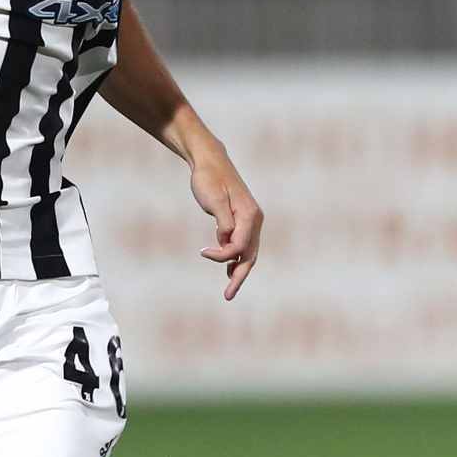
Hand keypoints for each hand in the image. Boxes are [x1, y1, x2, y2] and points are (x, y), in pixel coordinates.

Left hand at [191, 147, 262, 300]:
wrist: (209, 161)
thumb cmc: (209, 178)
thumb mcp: (214, 199)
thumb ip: (224, 222)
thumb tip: (227, 242)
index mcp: (250, 215)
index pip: (240, 247)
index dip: (222, 256)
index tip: (203, 252)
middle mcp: (254, 219)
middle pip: (250, 255)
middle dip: (239, 276)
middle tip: (228, 296)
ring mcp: (250, 219)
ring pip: (248, 251)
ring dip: (239, 269)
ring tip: (229, 289)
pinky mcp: (242, 219)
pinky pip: (243, 243)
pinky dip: (236, 257)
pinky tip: (228, 268)